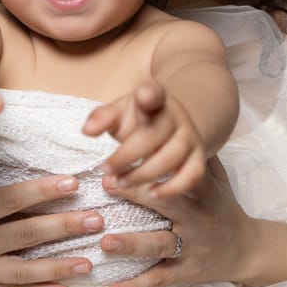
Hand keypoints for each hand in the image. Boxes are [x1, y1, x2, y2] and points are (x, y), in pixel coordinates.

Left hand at [83, 79, 206, 196]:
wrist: (175, 123)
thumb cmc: (140, 120)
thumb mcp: (120, 113)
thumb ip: (102, 118)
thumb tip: (87, 131)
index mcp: (154, 100)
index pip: (153, 93)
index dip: (149, 94)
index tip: (143, 95)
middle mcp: (175, 118)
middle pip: (152, 136)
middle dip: (125, 156)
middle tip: (105, 168)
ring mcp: (190, 138)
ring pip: (171, 158)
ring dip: (142, 175)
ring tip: (120, 183)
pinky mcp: (198, 158)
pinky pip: (192, 176)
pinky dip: (172, 188)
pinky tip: (152, 193)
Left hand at [95, 157, 286, 286]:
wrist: (250, 249)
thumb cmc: (221, 205)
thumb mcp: (214, 176)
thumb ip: (193, 152)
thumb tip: (171, 115)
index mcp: (199, 190)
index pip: (176, 171)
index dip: (151, 161)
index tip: (123, 151)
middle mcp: (196, 218)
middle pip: (167, 203)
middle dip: (136, 194)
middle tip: (107, 184)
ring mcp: (191, 247)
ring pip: (161, 245)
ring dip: (133, 244)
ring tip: (106, 243)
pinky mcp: (186, 273)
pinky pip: (159, 280)